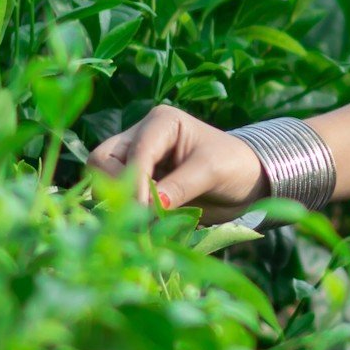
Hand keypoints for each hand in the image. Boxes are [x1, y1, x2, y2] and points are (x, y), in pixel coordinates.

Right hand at [84, 103, 269, 223]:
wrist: (247, 183)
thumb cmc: (235, 166)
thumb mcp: (213, 171)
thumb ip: (181, 186)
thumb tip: (150, 206)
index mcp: (162, 123)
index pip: (135, 152)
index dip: (135, 182)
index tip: (144, 211)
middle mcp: (142, 137)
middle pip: (103, 160)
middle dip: (115, 189)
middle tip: (136, 216)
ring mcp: (135, 161)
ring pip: (102, 180)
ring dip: (116, 203)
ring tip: (140, 223)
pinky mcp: (136, 185)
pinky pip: (115, 198)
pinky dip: (123, 213)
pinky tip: (140, 226)